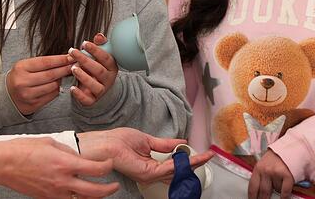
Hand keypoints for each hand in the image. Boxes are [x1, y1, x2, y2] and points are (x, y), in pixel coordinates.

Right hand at [0, 137, 118, 197]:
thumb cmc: (23, 149)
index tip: (109, 163)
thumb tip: (79, 158)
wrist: (3, 164)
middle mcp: (63, 181)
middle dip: (109, 190)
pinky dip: (75, 198)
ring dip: (93, 196)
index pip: (96, 170)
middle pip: (95, 192)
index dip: (108, 166)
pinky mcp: (47, 198)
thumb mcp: (50, 143)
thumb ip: (69, 152)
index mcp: (65, 164)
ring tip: (99, 191)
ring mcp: (55, 192)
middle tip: (115, 185)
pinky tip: (78, 192)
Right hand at [7, 55, 73, 114]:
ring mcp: (28, 95)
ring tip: (64, 75)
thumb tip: (65, 59)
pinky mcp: (33, 105)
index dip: (60, 59)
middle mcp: (23, 81)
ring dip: (61, 80)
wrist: (7, 95)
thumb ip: (43, 63)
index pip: (45, 62)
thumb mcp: (26, 66)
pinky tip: (57, 85)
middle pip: (51, 75)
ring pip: (53, 86)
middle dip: (65, 69)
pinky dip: (56, 89)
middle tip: (75, 65)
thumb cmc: (19, 77)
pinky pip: (51, 96)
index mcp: (21, 68)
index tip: (71, 57)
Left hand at [68, 33, 117, 105]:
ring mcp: (101, 91)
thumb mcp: (99, 57)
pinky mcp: (92, 100)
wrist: (97, 90)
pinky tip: (72, 88)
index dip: (96, 50)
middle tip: (73, 52)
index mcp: (111, 67)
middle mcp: (108, 79)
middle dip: (85, 60)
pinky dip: (79, 94)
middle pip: (98, 70)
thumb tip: (99, 36)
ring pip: (94, 85)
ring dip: (83, 76)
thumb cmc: (96, 69)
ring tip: (73, 68)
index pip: (106, 57)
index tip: (84, 43)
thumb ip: (99, 45)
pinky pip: (87, 100)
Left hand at [78, 128, 212, 183]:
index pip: (173, 163)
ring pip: (177, 170)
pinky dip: (182, 164)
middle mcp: (151, 172)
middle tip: (209, 156)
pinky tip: (192, 158)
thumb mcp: (147, 140)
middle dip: (194, 163)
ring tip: (205, 156)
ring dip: (192, 163)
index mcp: (150, 164)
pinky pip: (170, 169)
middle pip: (178, 169)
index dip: (188, 159)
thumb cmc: (118, 140)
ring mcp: (150, 174)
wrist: (106, 144)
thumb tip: (181, 143)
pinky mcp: (148, 173)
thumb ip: (165, 144)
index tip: (202, 153)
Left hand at [249, 149, 294, 198]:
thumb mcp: (264, 164)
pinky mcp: (287, 175)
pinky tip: (283, 198)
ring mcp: (276, 173)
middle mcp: (265, 171)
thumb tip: (258, 191)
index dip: (252, 197)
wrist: (291, 148)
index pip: (252, 187)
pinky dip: (284, 196)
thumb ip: (261, 176)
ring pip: (276, 190)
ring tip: (280, 183)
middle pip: (263, 192)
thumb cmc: (276, 157)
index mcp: (258, 169)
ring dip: (277, 190)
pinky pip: (285, 192)